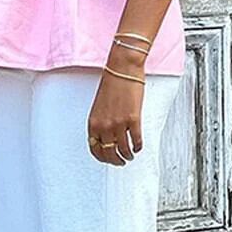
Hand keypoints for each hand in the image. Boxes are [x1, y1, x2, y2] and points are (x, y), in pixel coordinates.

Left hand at [87, 47, 146, 166]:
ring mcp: (119, 124)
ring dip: (128, 155)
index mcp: (93, 122)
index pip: (95, 149)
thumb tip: (106, 136)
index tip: (108, 159)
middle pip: (109, 153)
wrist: (122, 69)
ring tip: (131, 155)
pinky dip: (138, 146)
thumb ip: (100, 122)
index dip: (102, 157)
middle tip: (121, 162)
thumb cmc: (112, 83)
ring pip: (123, 149)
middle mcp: (104, 126)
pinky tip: (138, 147)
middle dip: (115, 161)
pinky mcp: (133, 119)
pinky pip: (136, 140)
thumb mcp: (99, 106)